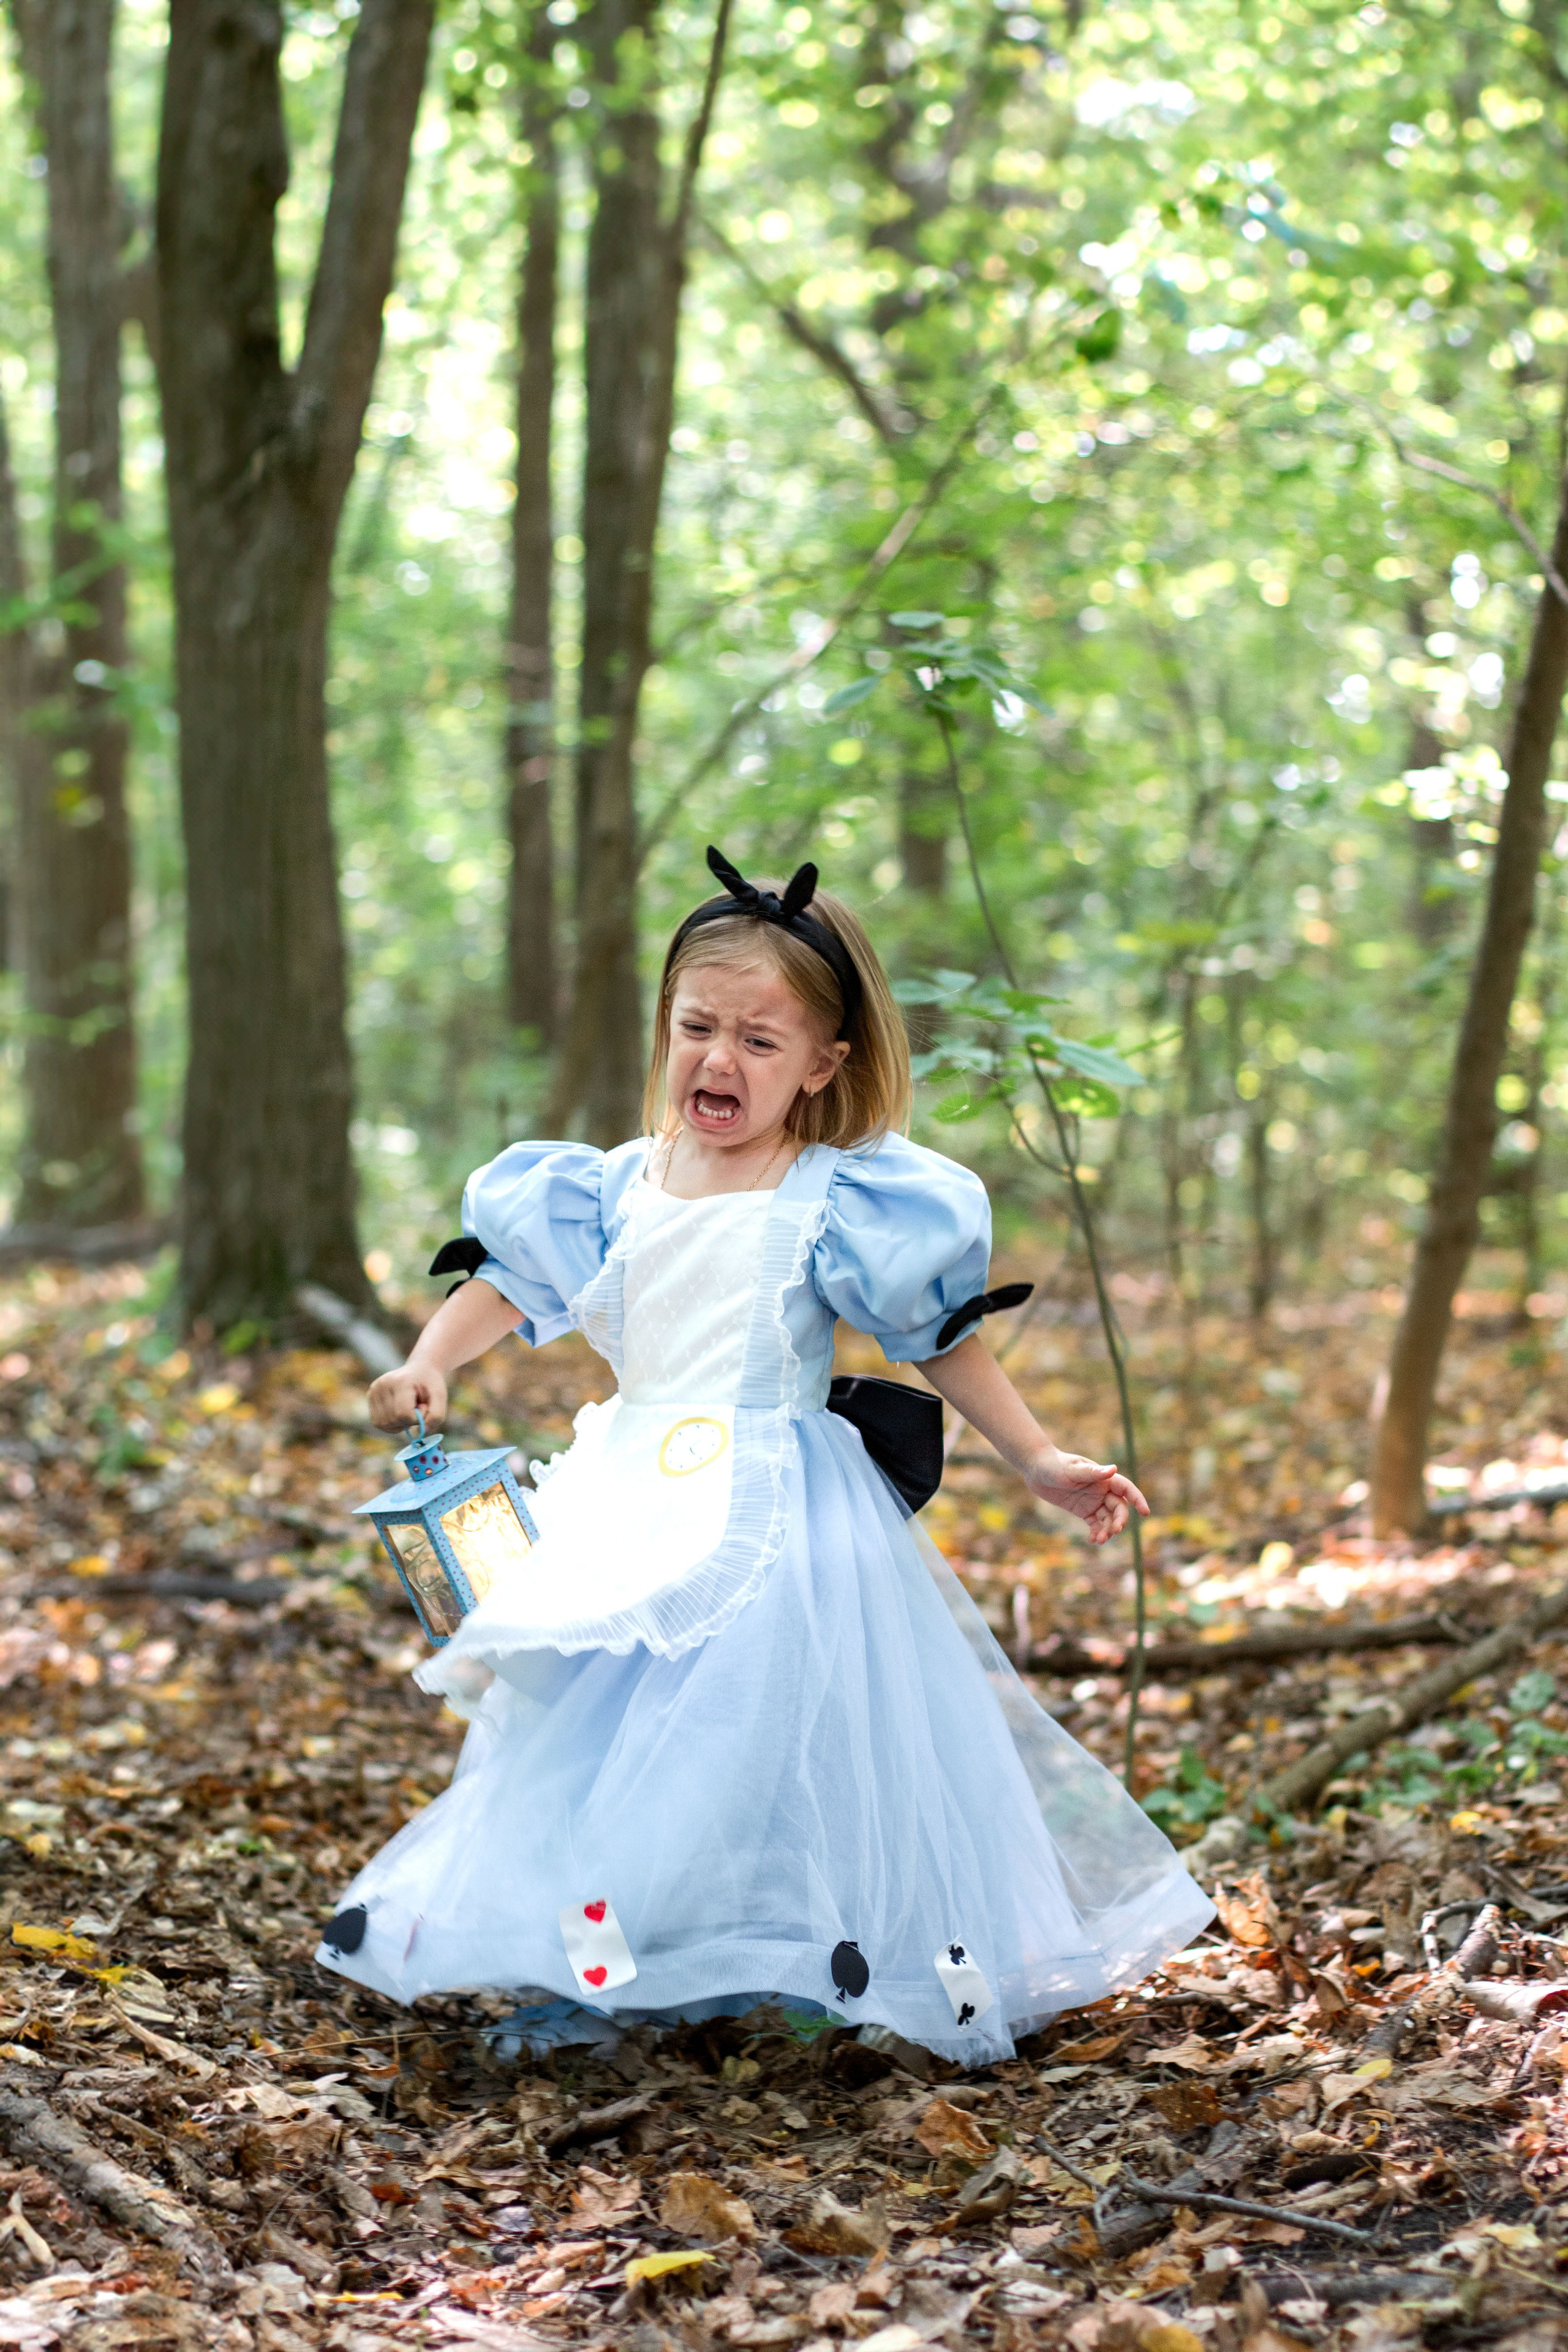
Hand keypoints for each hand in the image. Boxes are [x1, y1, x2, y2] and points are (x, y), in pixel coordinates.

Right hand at [367, 1363, 447, 1433]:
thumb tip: (421, 1432)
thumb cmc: (430, 1385)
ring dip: (399, 1423)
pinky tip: (399, 1412)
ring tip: (408, 1409)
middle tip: (417, 1407)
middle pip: (393, 1420)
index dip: (417, 1418)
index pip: (403, 1414)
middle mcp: (382, 1384)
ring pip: (383, 1424)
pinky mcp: (370, 1395)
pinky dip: (391, 1423)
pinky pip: (378, 1422)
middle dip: (409, 1420)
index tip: (424, 1406)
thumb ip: (436, 1416)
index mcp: (400, 1381)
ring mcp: (373, 1389)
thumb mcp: (440, 1397)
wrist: (421, 1370)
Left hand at [1025, 1447, 1149, 1544]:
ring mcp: (1093, 1501)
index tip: (1145, 1513)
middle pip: (1119, 1507)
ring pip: (1108, 1518)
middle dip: (1119, 1520)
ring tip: (1099, 1540)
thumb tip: (1113, 1470)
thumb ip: (1092, 1472)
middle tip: (1114, 1531)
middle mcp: (1102, 1490)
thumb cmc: (1054, 1464)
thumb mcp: (1072, 1469)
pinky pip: (1095, 1524)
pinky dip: (1097, 1532)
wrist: (1036, 1469)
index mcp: (1103, 1478)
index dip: (1138, 1499)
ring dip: (1107, 1530)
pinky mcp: (1083, 1510)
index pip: (1126, 1489)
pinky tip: (1093, 1540)